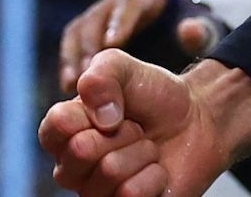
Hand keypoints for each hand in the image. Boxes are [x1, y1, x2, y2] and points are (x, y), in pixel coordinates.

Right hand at [41, 50, 240, 196]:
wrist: (195, 120)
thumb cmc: (151, 95)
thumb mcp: (120, 67)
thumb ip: (99, 77)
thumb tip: (102, 119)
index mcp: (64, 134)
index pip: (55, 127)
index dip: (86, 113)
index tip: (111, 107)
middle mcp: (73, 169)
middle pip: (81, 151)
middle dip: (120, 131)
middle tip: (134, 128)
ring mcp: (97, 193)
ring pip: (110, 172)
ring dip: (140, 152)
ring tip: (147, 148)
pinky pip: (131, 195)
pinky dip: (153, 176)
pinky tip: (156, 171)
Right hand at [60, 0, 221, 90]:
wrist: (168, 31)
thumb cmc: (183, 31)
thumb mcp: (198, 31)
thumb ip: (199, 32)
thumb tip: (189, 31)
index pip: (129, 3)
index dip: (120, 22)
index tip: (113, 45)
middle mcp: (115, 4)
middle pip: (97, 18)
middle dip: (92, 43)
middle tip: (90, 72)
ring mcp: (97, 18)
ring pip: (79, 31)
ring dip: (75, 56)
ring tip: (75, 83)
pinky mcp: (85, 35)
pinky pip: (71, 46)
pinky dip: (69, 64)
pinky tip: (68, 86)